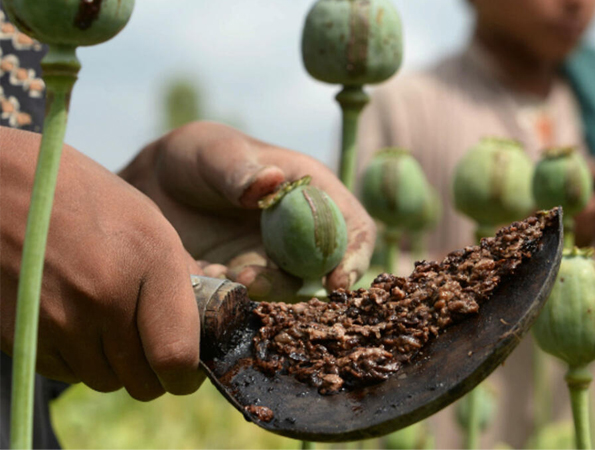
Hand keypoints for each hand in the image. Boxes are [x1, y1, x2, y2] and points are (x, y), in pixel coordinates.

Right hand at [0, 128, 204, 399]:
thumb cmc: (85, 197)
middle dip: (153, 373)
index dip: (186, 375)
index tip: (188, 369)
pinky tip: (76, 321)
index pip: (176, 356)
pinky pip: (64, 372)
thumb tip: (205, 327)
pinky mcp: (21, 334)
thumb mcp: (149, 222)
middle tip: (152, 349)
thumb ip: (181, 277)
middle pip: (142, 381)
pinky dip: (77, 359)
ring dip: (114, 366)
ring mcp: (57, 319)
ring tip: (111, 326)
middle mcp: (104, 297)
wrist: (2, 185)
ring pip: (104, 380)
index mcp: (149, 262)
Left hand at [120, 122, 376, 302]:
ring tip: (220, 273)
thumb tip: (271, 181)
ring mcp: (275, 261)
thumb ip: (238, 169)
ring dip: (258, 291)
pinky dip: (227, 298)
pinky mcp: (246, 283)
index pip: (354, 228)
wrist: (154, 185)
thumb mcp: (214, 152)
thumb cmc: (196, 156)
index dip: (355, 256)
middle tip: (252, 280)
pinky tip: (199, 276)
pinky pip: (248, 301)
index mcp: (314, 193)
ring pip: (285, 291)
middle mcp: (302, 233)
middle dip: (295, 283)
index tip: (337, 280)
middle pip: (324, 270)